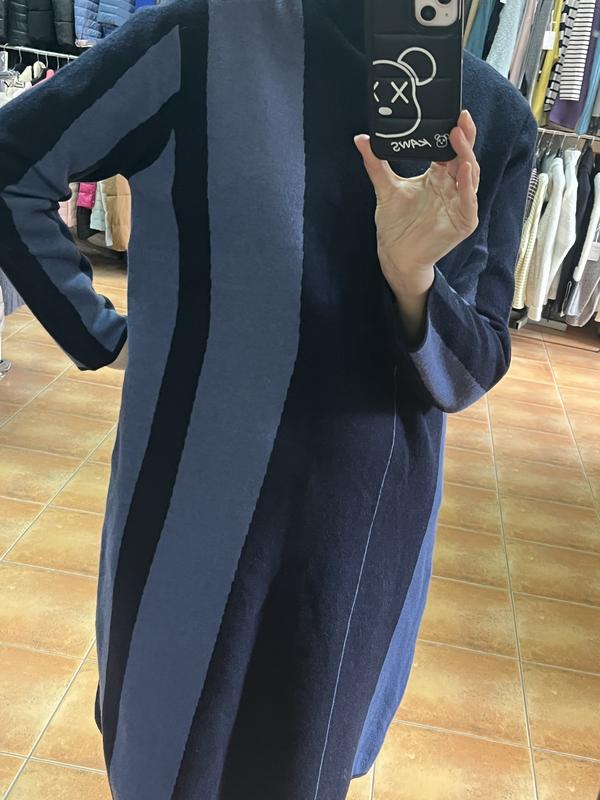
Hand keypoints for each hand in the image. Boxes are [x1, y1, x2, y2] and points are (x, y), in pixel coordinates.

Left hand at [354, 110, 479, 300]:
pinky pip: (469, 200)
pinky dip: (467, 185)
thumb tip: (361, 139)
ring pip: (470, 175)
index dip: (452, 132)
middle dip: (464, 138)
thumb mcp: (385, 189)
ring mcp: (460, 204)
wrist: (395, 256)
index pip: (449, 149)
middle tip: (459, 119)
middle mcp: (452, 187)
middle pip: (463, 157)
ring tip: (460, 139)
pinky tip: (462, 170)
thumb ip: (376, 164)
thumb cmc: (395, 225)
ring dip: (466, 156)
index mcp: (438, 177)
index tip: (450, 112)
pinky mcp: (463, 221)